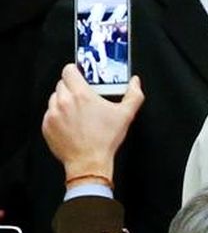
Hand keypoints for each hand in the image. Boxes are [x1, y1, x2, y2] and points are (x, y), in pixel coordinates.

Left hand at [42, 64, 143, 183]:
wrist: (89, 162)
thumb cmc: (105, 139)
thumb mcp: (126, 115)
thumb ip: (134, 95)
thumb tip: (135, 82)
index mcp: (81, 94)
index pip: (69, 70)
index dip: (76, 71)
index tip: (82, 77)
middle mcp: (64, 101)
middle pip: (62, 84)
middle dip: (73, 88)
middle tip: (84, 97)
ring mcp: (53, 114)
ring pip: (55, 98)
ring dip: (64, 101)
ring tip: (78, 112)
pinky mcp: (46, 125)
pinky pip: (50, 113)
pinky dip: (58, 115)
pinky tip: (71, 124)